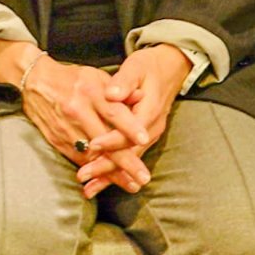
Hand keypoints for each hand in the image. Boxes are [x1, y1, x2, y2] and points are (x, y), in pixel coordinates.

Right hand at [0, 38, 131, 179]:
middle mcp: (78, 111)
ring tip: (130, 184)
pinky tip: (108, 180)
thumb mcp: (96, 76)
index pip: (113, 111)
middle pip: (105, 140)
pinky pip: (78, 158)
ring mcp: (66, 128)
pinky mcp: (57, 140)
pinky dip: (94, 170)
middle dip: (126, 161)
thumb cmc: (72, 79)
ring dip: (111, 173)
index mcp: (91, 92)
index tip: (144, 139)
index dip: (129, 126)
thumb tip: (141, 97)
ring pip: (92, 155)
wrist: (35, 83)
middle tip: (143, 178)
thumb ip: (119, 89)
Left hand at [76, 44, 194, 195]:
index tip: (92, 144)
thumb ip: (124, 82)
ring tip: (88, 187)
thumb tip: (113, 93)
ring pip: (129, 159)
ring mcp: (150, 135)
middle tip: (84, 176)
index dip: (111, 139)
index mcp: (149, 111)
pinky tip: (100, 182)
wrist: (170, 69)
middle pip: (129, 153)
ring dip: (109, 174)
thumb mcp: (137, 67)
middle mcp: (152, 128)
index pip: (129, 132)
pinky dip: (116, 171)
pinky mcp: (145, 138)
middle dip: (106, 166)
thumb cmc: (149, 66)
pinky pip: (130, 157)